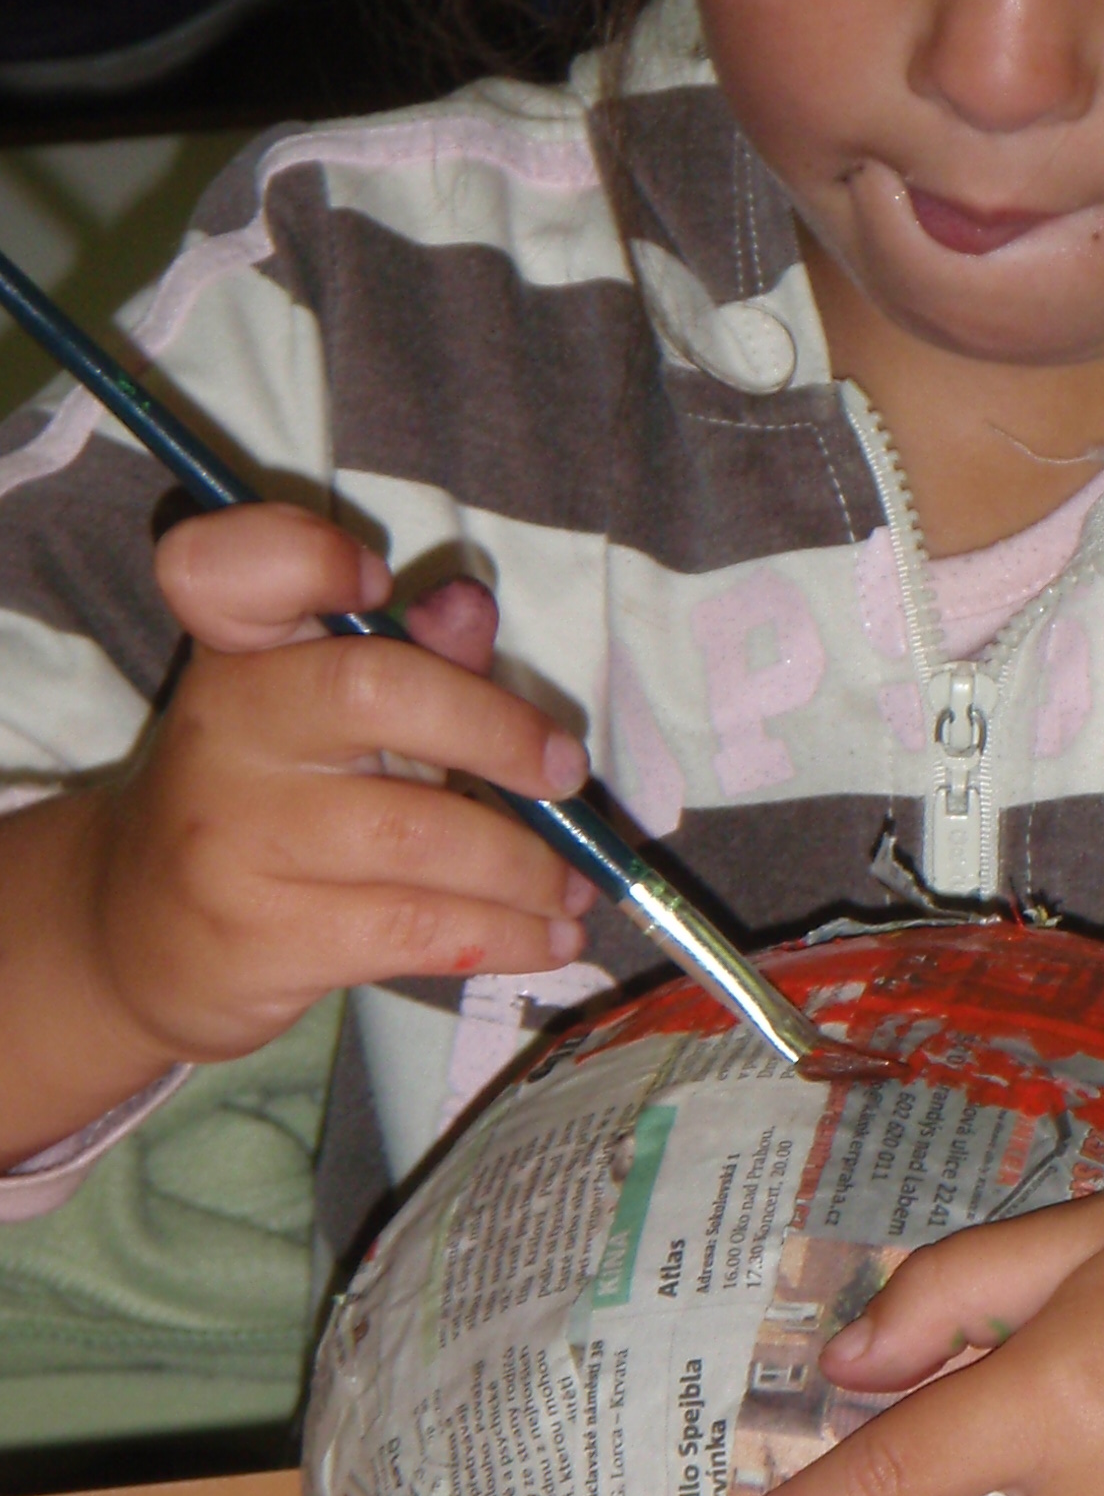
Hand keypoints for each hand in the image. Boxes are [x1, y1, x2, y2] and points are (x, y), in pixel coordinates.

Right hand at [0, 502, 592, 1158]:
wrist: (141, 939)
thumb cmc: (266, 805)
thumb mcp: (322, 720)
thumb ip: (407, 657)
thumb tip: (469, 604)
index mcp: (235, 656)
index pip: (225, 570)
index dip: (301, 555)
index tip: (375, 577)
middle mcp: (222, 733)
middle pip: (370, 691)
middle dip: (495, 731)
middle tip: (565, 775)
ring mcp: (234, 840)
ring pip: (415, 837)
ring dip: (523, 867)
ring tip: (571, 887)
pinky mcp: (262, 938)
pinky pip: (412, 930)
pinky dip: (504, 935)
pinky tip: (546, 937)